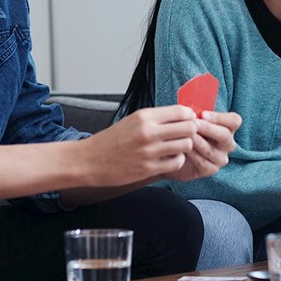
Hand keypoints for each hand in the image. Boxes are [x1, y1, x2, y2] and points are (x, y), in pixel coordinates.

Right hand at [79, 105, 196, 186]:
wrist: (90, 160)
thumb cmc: (113, 139)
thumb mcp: (133, 120)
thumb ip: (157, 117)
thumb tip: (184, 114)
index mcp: (145, 116)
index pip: (182, 111)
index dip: (189, 116)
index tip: (187, 121)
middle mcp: (148, 132)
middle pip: (189, 127)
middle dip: (191, 131)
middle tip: (185, 135)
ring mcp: (149, 151)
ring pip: (186, 145)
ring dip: (185, 146)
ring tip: (177, 147)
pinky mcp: (148, 168)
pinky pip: (177, 162)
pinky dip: (177, 160)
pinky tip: (169, 158)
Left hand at [166, 111, 242, 181]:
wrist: (176, 153)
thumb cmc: (187, 132)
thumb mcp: (192, 120)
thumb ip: (196, 114)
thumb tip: (192, 110)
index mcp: (228, 128)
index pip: (234, 120)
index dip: (220, 117)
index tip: (203, 114)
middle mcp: (228, 144)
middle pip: (225, 135)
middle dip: (208, 129)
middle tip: (194, 124)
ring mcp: (221, 158)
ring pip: (212, 150)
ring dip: (198, 142)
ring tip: (187, 136)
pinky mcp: (211, 170)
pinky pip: (203, 162)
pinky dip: (194, 155)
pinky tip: (185, 149)